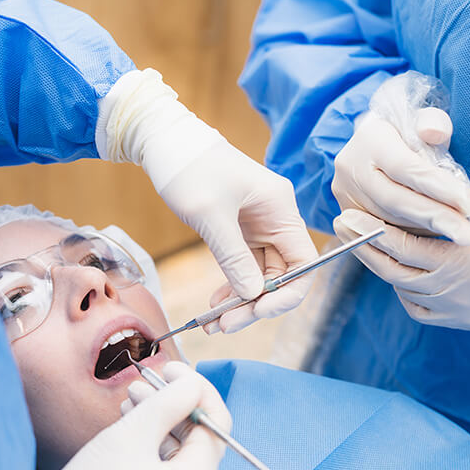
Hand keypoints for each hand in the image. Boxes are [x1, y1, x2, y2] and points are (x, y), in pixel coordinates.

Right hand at [0, 362, 227, 469]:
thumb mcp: (131, 435)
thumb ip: (168, 402)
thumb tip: (192, 385)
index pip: (216, 424)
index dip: (194, 390)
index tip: (168, 369)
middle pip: (197, 445)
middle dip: (172, 409)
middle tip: (140, 385)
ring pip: (180, 464)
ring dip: (160, 432)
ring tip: (129, 406)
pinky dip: (154, 460)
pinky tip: (130, 440)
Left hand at [97, 69, 317, 326]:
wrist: (166, 143)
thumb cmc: (191, 168)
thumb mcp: (211, 215)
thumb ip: (234, 256)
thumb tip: (253, 294)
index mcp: (281, 209)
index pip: (303, 263)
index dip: (288, 294)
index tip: (259, 311)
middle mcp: (275, 220)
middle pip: (282, 276)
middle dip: (257, 305)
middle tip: (226, 326)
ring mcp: (257, 228)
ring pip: (260, 277)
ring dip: (242, 303)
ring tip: (215, 325)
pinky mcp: (238, 233)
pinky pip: (242, 269)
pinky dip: (231, 289)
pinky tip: (214, 306)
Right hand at [332, 108, 469, 243]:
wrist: (372, 149)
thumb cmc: (406, 134)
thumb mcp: (424, 120)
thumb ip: (434, 123)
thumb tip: (434, 134)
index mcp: (369, 140)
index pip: (406, 168)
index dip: (439, 188)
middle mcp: (350, 169)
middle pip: (395, 200)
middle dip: (436, 218)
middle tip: (468, 234)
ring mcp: (346, 195)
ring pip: (388, 221)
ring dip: (426, 230)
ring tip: (459, 233)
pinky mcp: (348, 215)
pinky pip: (382, 232)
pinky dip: (413, 236)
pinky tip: (437, 236)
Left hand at [333, 196, 469, 332]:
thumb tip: (436, 191)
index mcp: (464, 266)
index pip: (404, 247)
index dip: (371, 231)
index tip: (347, 215)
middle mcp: (453, 294)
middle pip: (392, 271)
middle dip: (364, 247)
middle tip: (341, 224)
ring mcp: (456, 313)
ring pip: (402, 289)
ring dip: (383, 266)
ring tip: (367, 240)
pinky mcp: (461, 323)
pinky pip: (418, 309)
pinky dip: (404, 289)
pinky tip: (403, 270)